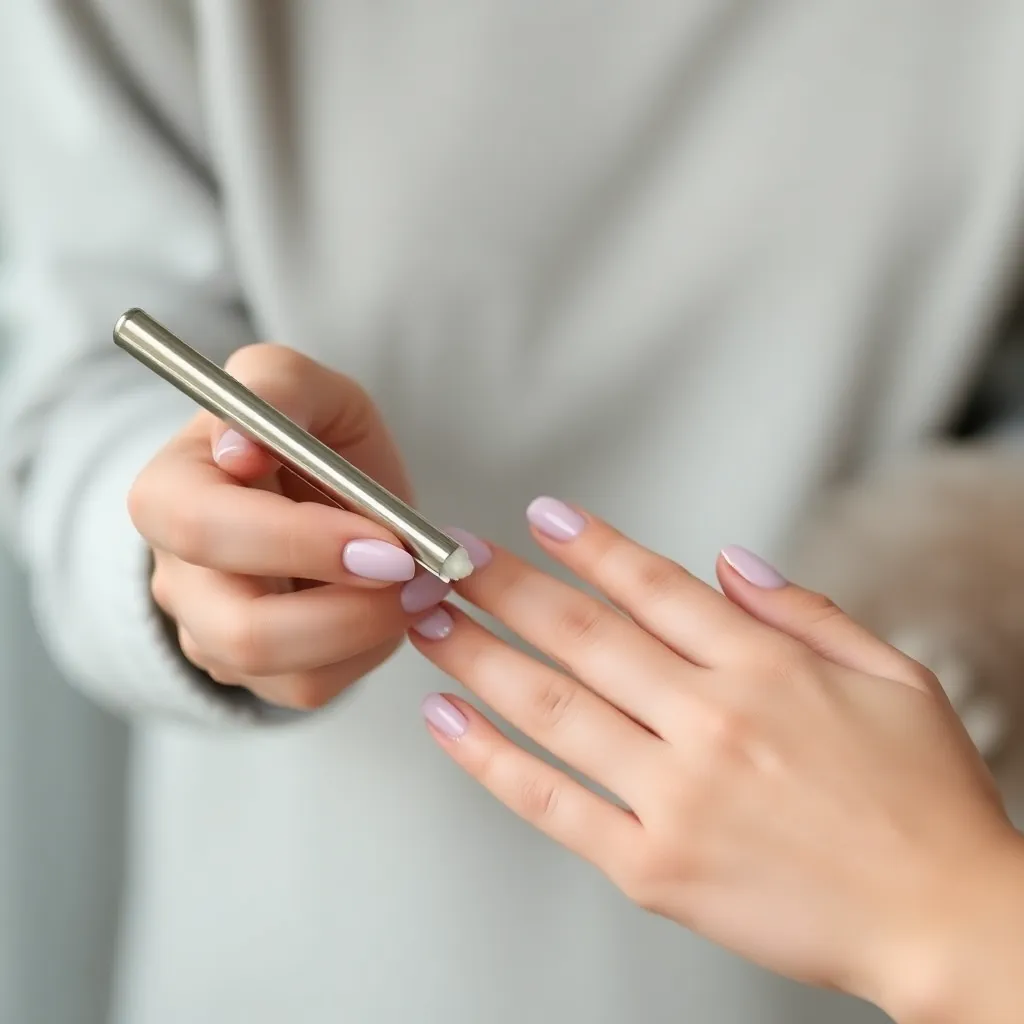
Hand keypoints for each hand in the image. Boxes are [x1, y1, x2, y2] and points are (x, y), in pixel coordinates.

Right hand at [128, 344, 449, 708]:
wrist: (313, 485)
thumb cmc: (303, 431)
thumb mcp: (300, 383)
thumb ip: (276, 388)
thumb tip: (240, 446)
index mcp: (170, 490)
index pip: (204, 528)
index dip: (298, 540)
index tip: (385, 537)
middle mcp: (176, 572)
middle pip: (240, 629)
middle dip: (346, 609)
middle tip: (416, 573)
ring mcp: (207, 630)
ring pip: (281, 670)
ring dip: (368, 630)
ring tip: (419, 585)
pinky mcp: (250, 672)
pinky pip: (310, 687)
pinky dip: (366, 651)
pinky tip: (388, 607)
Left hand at [409, 500, 1023, 1020]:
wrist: (946, 920)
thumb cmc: (924, 800)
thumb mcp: (894, 674)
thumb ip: (804, 610)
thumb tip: (729, 562)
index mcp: (766, 667)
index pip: (653, 585)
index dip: (589, 544)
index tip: (542, 517)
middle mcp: (711, 720)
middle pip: (583, 634)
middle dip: (504, 587)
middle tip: (451, 557)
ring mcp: (676, 794)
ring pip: (550, 706)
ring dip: (477, 655)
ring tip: (430, 619)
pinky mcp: (653, 866)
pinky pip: (552, 802)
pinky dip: (490, 759)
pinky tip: (449, 720)